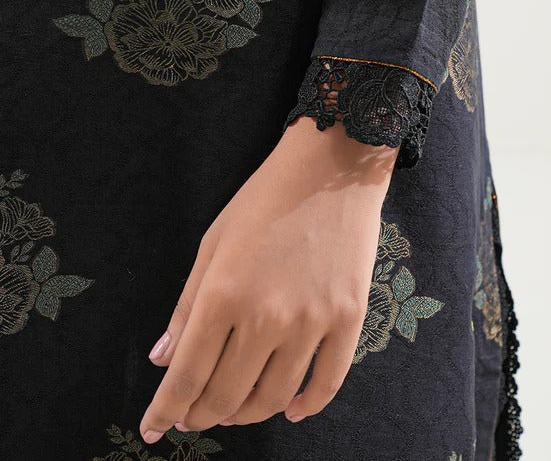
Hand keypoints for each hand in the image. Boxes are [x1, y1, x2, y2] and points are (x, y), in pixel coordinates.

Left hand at [139, 116, 396, 442]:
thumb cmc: (263, 200)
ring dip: (246, 413)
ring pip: (273, 397)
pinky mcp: (348, 318)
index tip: (154, 429)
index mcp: (224, 295)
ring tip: (233, 409)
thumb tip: (163, 359)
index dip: (165, 411)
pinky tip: (289, 409)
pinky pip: (327, 383)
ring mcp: (312, 321)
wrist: (330, 169)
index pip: (186, 376)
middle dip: (202, 414)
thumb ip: (187, 305)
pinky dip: (305, 406)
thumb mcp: (213, 244)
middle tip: (193, 415)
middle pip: (226, 395)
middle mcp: (266, 317)